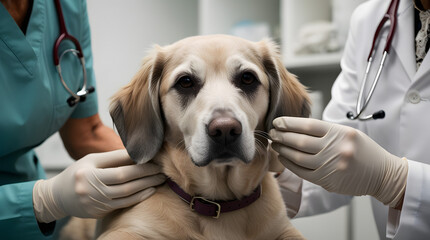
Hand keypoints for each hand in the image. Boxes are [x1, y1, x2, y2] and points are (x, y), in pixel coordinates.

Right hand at [33, 149, 165, 222]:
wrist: (57, 197)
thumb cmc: (77, 173)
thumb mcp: (91, 160)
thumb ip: (113, 157)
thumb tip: (138, 153)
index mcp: (88, 173)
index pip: (119, 167)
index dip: (139, 164)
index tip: (154, 159)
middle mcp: (91, 189)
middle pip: (125, 181)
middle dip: (146, 175)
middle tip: (162, 169)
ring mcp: (96, 203)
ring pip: (127, 194)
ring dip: (146, 186)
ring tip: (160, 179)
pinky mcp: (100, 212)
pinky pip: (123, 204)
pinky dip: (138, 197)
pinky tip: (150, 190)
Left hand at [269, 117, 407, 207]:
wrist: (382, 174)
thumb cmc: (363, 151)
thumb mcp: (347, 134)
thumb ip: (324, 131)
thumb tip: (295, 128)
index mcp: (340, 133)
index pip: (308, 125)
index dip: (288, 123)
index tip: (277, 122)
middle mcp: (335, 149)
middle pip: (299, 141)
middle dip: (282, 136)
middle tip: (272, 133)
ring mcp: (331, 166)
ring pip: (298, 157)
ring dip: (283, 150)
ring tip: (275, 144)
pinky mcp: (328, 181)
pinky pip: (302, 172)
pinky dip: (289, 164)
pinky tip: (283, 158)